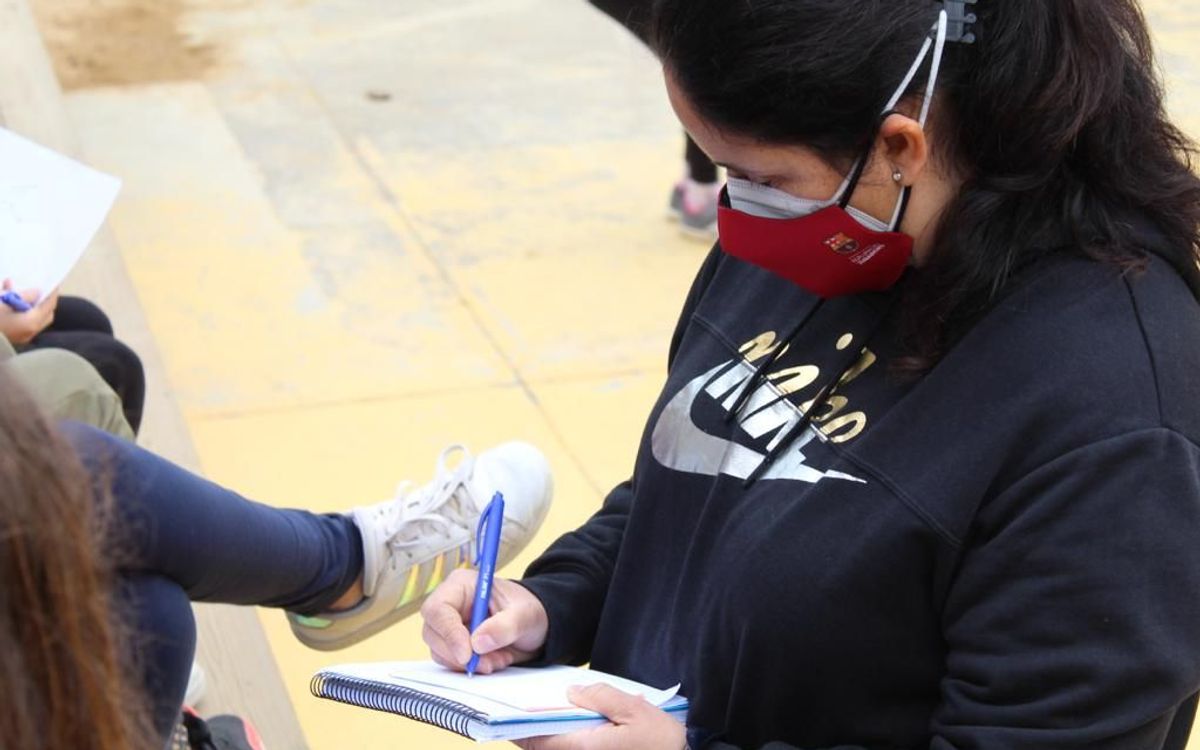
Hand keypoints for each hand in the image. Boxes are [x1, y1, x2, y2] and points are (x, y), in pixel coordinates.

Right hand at [0, 281, 56, 343]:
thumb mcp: (3, 300)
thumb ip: (22, 295)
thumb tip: (37, 292)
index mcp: (31, 322)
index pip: (49, 305)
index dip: (52, 293)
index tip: (53, 282)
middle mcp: (30, 332)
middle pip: (46, 315)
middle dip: (45, 301)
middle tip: (40, 289)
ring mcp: (22, 337)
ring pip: (36, 320)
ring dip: (33, 307)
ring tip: (23, 293)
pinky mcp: (14, 338)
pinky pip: (24, 324)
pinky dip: (23, 313)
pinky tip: (11, 301)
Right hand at [421, 569, 548, 673]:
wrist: (535, 625)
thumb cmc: (527, 610)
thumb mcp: (525, 615)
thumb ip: (504, 626)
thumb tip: (478, 642)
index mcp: (461, 585)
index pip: (438, 609)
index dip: (448, 633)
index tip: (467, 654)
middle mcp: (450, 604)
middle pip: (432, 633)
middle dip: (459, 654)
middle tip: (488, 663)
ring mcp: (449, 626)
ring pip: (440, 652)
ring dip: (469, 664)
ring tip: (499, 659)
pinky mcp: (453, 645)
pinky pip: (451, 663)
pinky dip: (472, 668)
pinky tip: (494, 661)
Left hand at [513, 684, 686, 749]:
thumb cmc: (662, 743)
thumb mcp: (634, 710)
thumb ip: (600, 697)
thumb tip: (572, 692)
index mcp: (584, 749)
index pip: (538, 740)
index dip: (520, 729)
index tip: (508, 716)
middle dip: (532, 738)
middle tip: (522, 719)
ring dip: (548, 744)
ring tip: (544, 727)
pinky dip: (564, 748)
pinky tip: (572, 736)